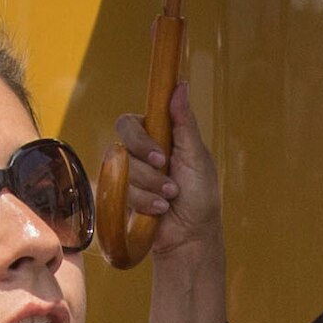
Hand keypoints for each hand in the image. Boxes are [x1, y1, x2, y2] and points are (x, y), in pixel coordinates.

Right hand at [113, 79, 220, 262]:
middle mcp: (140, 153)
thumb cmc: (200, 197)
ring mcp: (130, 175)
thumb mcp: (197, 157)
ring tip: (170, 198)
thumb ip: (184, 123)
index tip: (160, 155)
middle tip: (166, 177)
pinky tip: (160, 210)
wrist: (191, 236)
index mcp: (159, 137)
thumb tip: (180, 85)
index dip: (141, 138)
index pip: (132, 122)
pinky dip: (145, 202)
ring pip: (124, 170)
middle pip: (122, 141)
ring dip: (152, 187)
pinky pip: (121, 192)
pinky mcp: (122, 197)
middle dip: (146, 166)